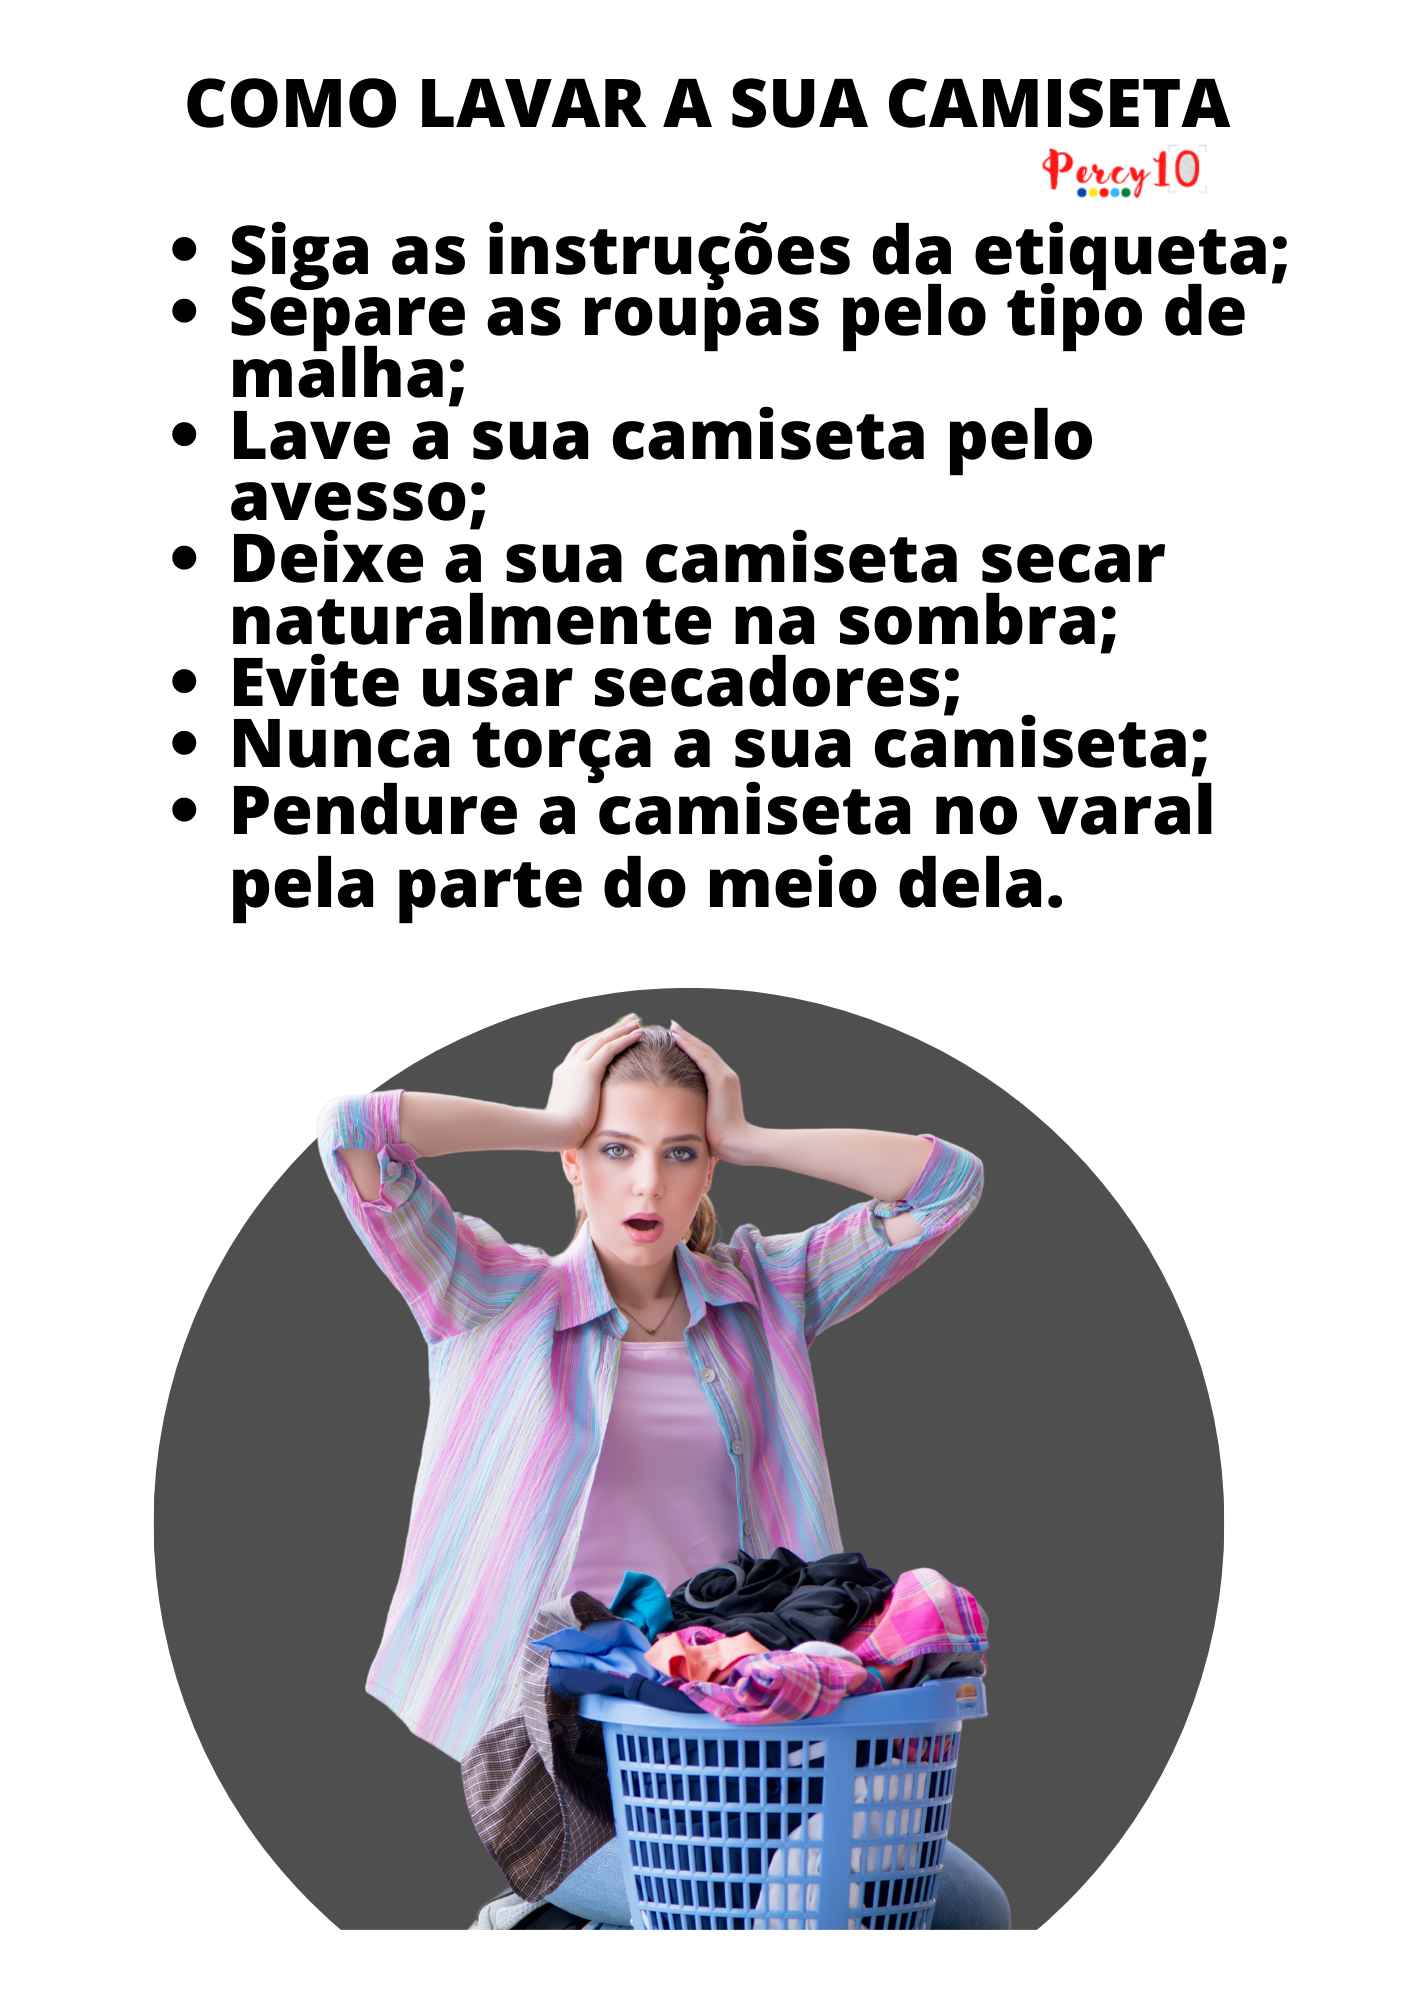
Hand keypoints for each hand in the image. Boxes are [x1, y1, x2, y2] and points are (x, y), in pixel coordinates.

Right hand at [545, 1015, 642, 1146]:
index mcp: (563, 1076)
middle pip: (592, 1041)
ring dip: (620, 1030)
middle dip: (611, 1030)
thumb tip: (587, 1115)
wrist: (555, 1130)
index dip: (598, 1042)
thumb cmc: (562, 1131)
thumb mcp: (570, 1114)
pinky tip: (637, 1034)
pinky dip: (624, 1040)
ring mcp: (577, 1067)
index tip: (611, 1036)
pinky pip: (609, 1049)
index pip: (582, 1051)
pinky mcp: (588, 1072)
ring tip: (636, 1022)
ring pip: (602, 1041)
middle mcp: (569, 1067)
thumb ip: (579, 1107)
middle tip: (627, 1021)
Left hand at [668, 1021, 750, 1161]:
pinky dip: (689, 1047)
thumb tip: (679, 1108)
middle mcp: (726, 1075)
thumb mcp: (706, 1117)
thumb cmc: (719, 1137)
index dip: (692, 1048)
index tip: (678, 1040)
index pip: (706, 1060)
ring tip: (673, 1029)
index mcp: (724, 1084)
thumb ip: (697, 1106)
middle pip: (704, 1051)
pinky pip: (702, 1058)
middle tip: (673, 1027)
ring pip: (703, 1051)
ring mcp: (724, 1076)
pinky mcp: (720, 1080)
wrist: (735, 1143)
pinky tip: (677, 1039)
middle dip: (688, 1038)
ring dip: (687, 1038)